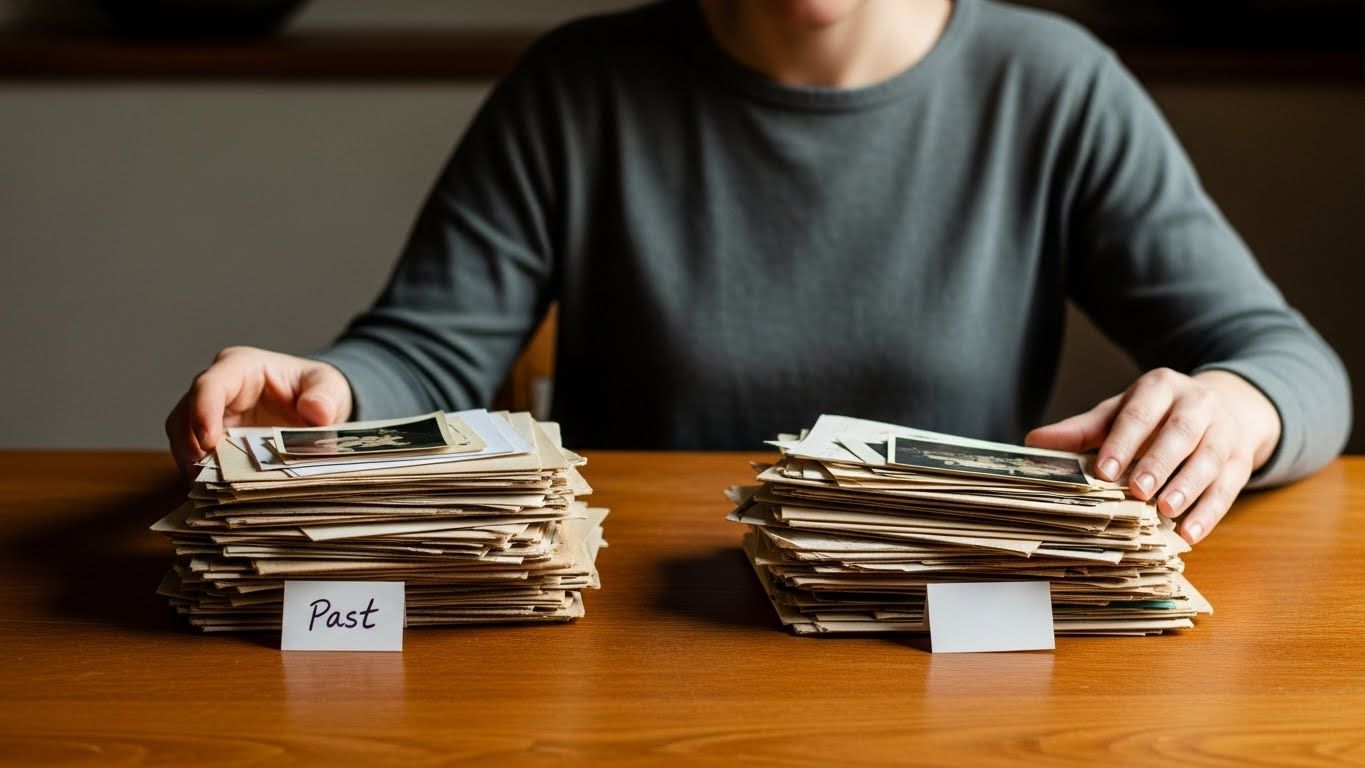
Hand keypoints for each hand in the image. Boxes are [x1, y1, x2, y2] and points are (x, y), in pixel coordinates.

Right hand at [165, 346, 352, 477]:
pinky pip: (197, 459)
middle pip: (184, 416)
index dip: (203, 412)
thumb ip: (324, 395)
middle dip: (190, 447)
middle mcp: (217, 390)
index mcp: (240, 367)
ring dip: (194, 466)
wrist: (317, 404)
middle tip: (205, 477)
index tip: (209, 442)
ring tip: (210, 491)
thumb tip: (316, 411)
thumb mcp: (329, 386)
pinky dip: (204, 476)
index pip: (210, 386)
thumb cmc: (317, 389)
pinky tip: (217, 495)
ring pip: (184, 440)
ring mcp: (211, 417)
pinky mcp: (213, 441)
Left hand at [1025, 368, 1280, 544]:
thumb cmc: (1156, 415)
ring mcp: (1224, 431)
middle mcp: (1198, 404)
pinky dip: (1210, 512)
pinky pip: (1229, 487)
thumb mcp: (1119, 413)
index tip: (1105, 470)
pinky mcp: (1241, 460)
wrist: (1223, 407)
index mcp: (1161, 387)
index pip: (1141, 414)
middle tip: (1138, 490)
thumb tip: (1034, 441)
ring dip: (1188, 488)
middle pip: (1181, 433)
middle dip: (1159, 462)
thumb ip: (1082, 430)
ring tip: (1165, 511)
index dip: (1123, 442)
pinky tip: (1190, 532)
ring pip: (1209, 459)